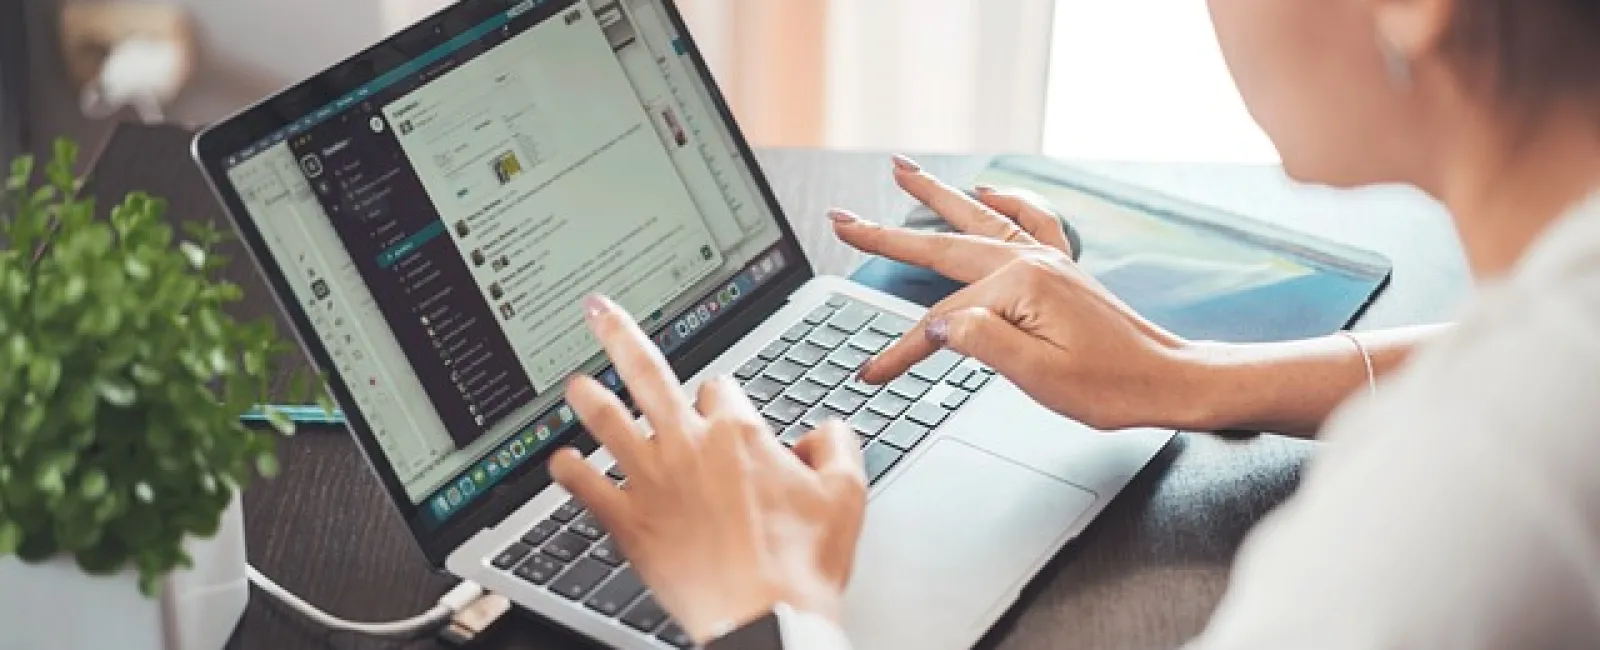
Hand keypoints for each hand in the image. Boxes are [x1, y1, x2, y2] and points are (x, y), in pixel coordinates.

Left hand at [549, 295, 867, 643]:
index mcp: (738, 433)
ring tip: (574, 383)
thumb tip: (825, 429)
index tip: (725, 414)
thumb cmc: (803, 565)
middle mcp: (689, 446)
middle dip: (620, 335)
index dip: (724, 400)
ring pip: (608, 423)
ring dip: (588, 399)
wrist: (765, 619)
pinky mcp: (630, 523)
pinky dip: (569, 472)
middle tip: (598, 311)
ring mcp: (653, 483)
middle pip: (646, 373)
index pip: (721, 389)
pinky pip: (587, 488)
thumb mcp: (847, 493)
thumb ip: (837, 445)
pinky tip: (559, 463)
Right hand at [830, 156, 1209, 430]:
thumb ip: (983, 343)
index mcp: (1021, 288)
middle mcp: (1032, 262)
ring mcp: (1048, 259)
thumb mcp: (1040, 377)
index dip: (901, 350)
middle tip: (843, 219)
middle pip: (943, 247)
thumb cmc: (1112, 386)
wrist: (1169, 379)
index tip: (872, 373)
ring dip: (935, 196)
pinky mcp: (1062, 268)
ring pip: (977, 220)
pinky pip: (1029, 221)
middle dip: (887, 235)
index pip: (940, 321)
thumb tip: (938, 323)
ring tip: (900, 170)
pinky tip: (987, 191)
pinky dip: (1005, 202)